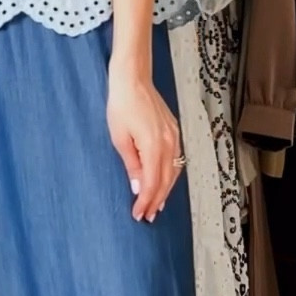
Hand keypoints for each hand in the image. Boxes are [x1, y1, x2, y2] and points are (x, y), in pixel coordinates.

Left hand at [106, 64, 182, 221]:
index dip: (146, 201)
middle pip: (166, 180)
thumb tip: (137, 187)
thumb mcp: (119, 138)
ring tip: (157, 205)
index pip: (152, 183)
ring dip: (166, 190)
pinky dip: (171, 174)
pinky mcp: (174, 130)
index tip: (139, 214)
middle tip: (149, 216)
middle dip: (157, 200)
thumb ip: (131, 164)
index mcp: (154, 146)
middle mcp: (169, 143)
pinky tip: (165, 181)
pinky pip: (176, 159)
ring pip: (174, 171)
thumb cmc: (122, 105)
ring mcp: (174, 136)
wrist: (133, 79)